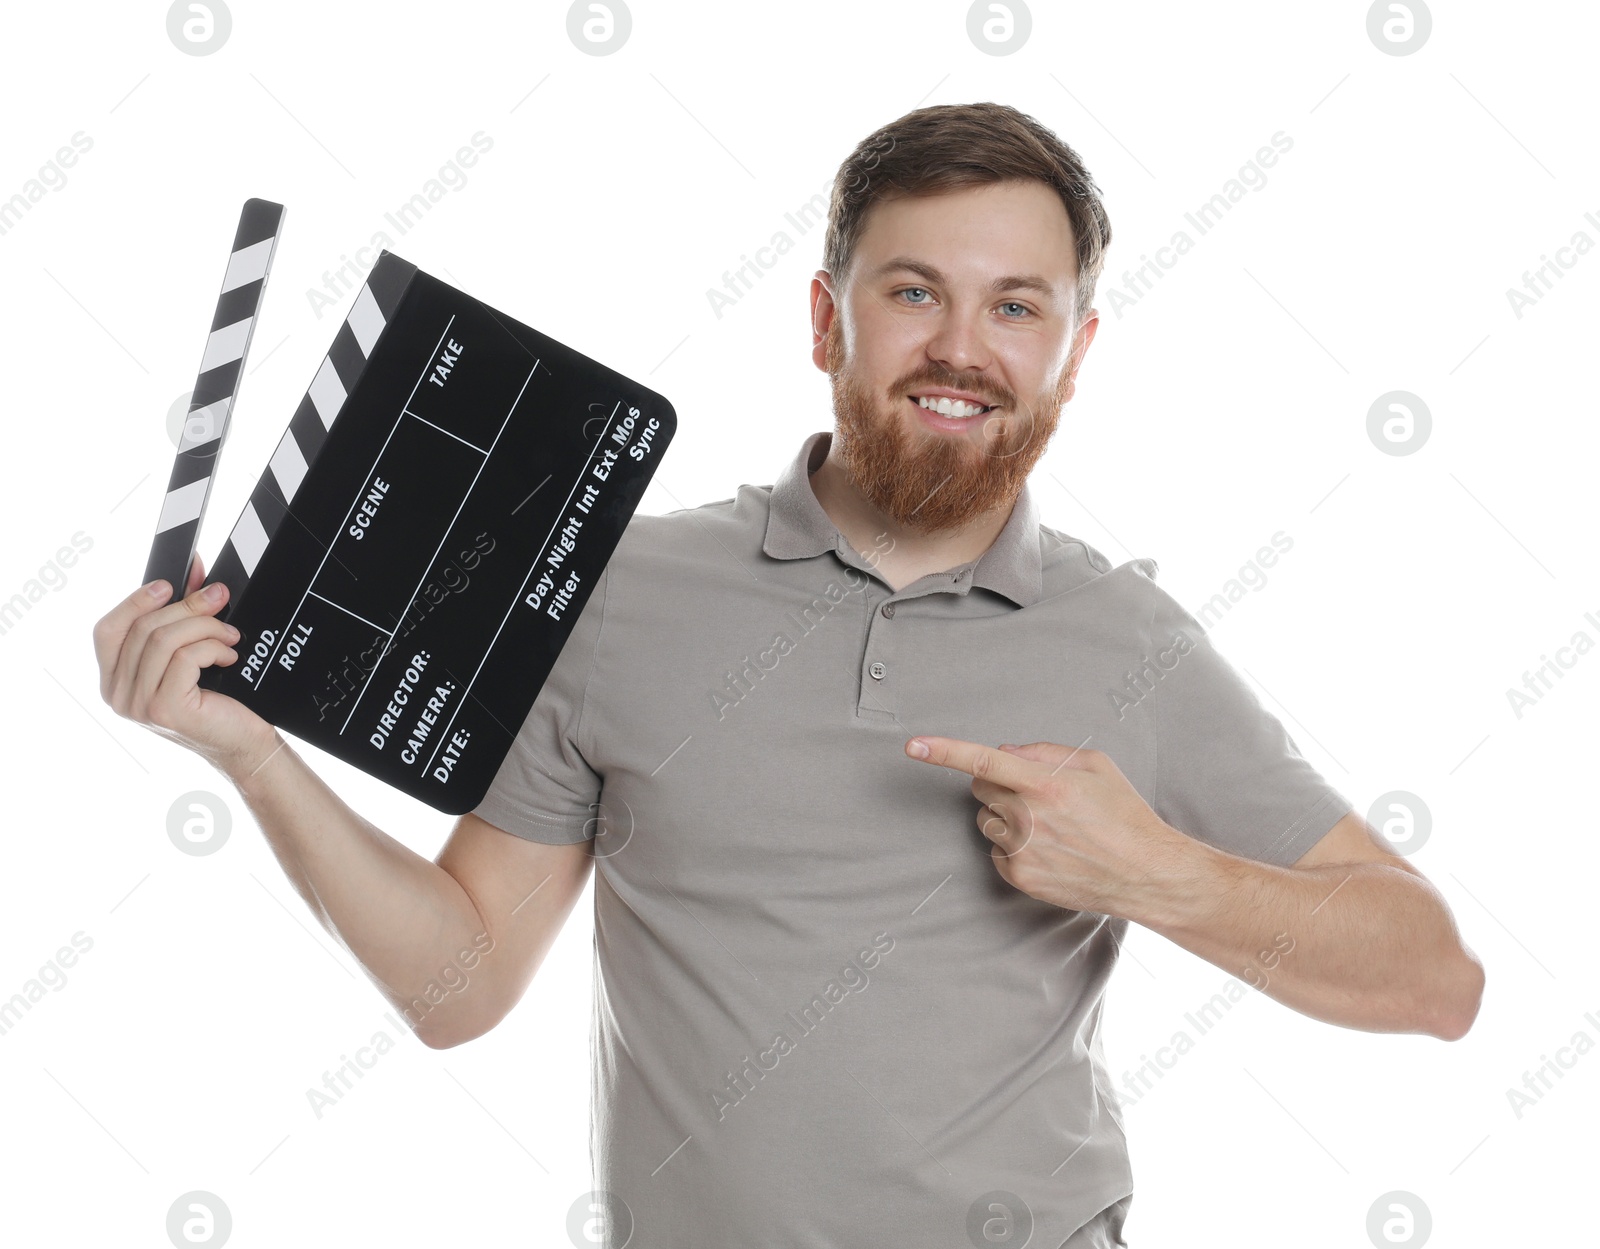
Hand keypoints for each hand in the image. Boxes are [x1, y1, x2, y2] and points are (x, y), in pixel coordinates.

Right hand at [93, 552, 277, 778]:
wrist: (244, 743)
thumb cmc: (218, 700)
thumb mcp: (192, 652)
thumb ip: (183, 615)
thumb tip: (195, 570)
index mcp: (114, 679)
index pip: (107, 629)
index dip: (135, 600)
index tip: (170, 582)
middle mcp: (117, 695)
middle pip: (143, 628)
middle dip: (187, 605)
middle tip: (220, 596)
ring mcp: (137, 706)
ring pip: (163, 640)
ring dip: (205, 627)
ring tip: (230, 635)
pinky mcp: (163, 710)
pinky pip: (184, 658)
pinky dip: (212, 648)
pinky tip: (228, 656)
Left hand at [905, 735, 1184, 917]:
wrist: (1145, 873)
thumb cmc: (1123, 814)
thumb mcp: (1095, 765)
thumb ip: (1044, 752)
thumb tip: (1005, 753)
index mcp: (1045, 784)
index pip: (983, 760)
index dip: (943, 751)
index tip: (913, 746)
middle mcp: (1028, 817)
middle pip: (981, 789)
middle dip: (998, 786)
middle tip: (1035, 795)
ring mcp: (1021, 850)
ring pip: (986, 821)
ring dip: (1005, 817)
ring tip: (1050, 826)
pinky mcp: (1019, 876)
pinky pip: (996, 851)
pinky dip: (1012, 847)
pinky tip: (1048, 849)